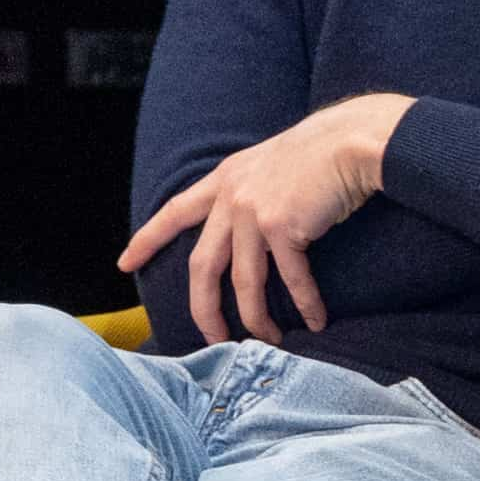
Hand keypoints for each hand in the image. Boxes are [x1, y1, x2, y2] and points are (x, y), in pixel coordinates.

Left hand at [119, 93, 416, 343]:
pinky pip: (290, 279)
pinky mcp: (283, 227)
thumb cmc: (326, 152)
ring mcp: (253, 212)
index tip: (124, 263)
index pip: (175, 211)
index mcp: (225, 179)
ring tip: (268, 341)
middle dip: (203, 310)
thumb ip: (254, 191)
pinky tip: (315, 322)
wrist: (355, 139)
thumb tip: (258, 228)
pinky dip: (305, 305)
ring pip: (243, 283)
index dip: (147, 239)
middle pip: (202, 266)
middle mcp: (232, 196)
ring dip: (256, 319)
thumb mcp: (273, 164)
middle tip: (211, 339)